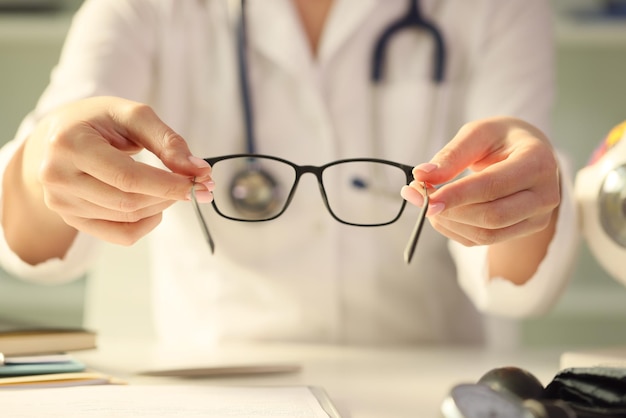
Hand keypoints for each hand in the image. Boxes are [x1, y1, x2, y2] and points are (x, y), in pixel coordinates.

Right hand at [11, 96, 212, 252]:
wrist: (57, 137)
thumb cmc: (98, 121)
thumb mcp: (132, 115)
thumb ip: (167, 141)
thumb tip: (198, 170)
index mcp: (69, 144)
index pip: (127, 177)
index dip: (168, 184)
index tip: (201, 182)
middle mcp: (57, 176)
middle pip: (129, 201)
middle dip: (170, 194)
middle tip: (195, 183)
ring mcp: (61, 203)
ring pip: (128, 218)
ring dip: (161, 205)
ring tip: (173, 186)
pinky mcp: (71, 220)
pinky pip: (120, 235)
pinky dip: (147, 223)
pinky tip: (156, 206)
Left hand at [401, 117, 559, 247]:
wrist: (528, 153)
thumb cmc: (501, 139)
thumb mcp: (478, 134)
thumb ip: (451, 155)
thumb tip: (422, 175)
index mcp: (538, 162)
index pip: (494, 186)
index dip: (457, 195)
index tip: (425, 197)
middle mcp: (544, 195)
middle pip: (492, 216)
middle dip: (450, 210)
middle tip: (417, 196)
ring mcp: (537, 218)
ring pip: (486, 233)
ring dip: (449, 222)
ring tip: (427, 201)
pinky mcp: (522, 231)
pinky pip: (482, 240)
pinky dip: (454, 229)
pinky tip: (441, 212)